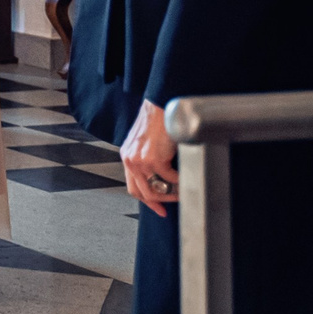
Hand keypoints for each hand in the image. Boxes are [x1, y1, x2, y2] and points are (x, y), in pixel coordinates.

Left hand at [122, 101, 179, 215]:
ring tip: (182, 190)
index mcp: (128, 156)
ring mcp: (140, 160)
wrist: (162, 106)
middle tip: (171, 206)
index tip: (158, 208)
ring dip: (171, 194)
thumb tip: (163, 178)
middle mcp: (130, 160)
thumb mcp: (146, 143)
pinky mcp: (153, 159)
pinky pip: (169, 178)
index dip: (146, 200)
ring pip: (155, 189)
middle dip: (158, 203)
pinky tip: (184, 176)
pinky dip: (179, 180)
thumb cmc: (158, 121)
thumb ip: (149, 159)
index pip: (133, 186)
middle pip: (142, 192)